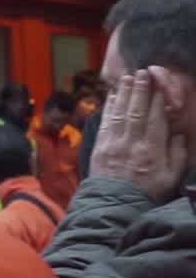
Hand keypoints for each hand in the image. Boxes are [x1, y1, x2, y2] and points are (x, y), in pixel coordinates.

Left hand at [91, 69, 188, 201]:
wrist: (116, 204)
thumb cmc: (148, 190)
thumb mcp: (171, 177)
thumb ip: (177, 154)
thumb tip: (178, 133)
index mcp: (152, 150)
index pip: (155, 119)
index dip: (157, 100)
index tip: (159, 85)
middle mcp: (132, 143)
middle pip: (136, 111)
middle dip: (139, 91)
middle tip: (142, 73)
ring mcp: (113, 144)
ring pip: (119, 113)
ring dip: (123, 94)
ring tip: (127, 78)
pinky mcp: (100, 146)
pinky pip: (105, 122)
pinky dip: (108, 107)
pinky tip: (110, 95)